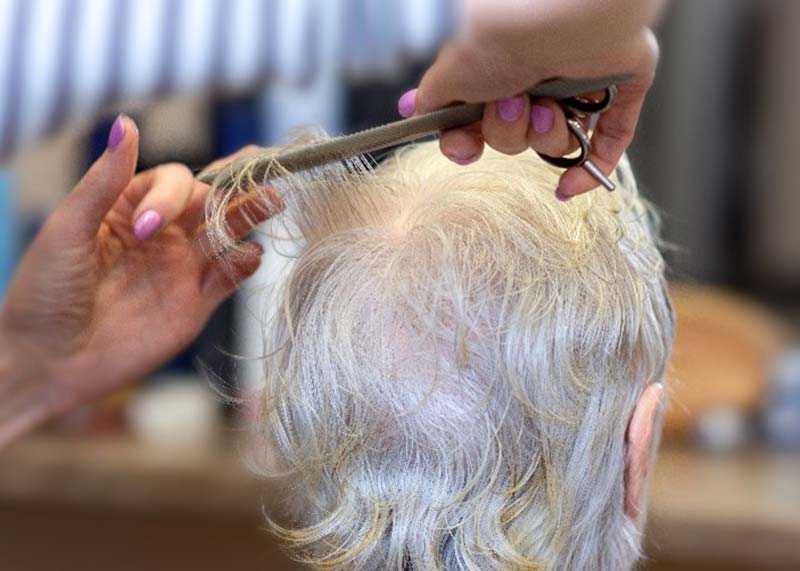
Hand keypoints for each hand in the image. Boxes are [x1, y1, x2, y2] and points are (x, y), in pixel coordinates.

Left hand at [0, 116, 270, 425]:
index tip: (148, 228)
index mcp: (127, 209)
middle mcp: (161, 235)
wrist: (47, 363)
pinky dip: (245, 263)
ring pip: (226, 234)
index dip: (172, 195)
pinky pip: (229, 277)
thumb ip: (104, 181)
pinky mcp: (195, 303)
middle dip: (236, 188)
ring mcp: (181, 269)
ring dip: (250, 216)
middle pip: (210, 201)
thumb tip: (126, 123)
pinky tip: (253, 252)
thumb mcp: (68, 230)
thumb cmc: (43, 292)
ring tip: (274, 199)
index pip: (172, 182)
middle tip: (265, 174)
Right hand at [398, 0, 661, 199]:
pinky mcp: (619, 87)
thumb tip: (413, 109)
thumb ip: (432, 99)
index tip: (465, 148)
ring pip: (555, 143)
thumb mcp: (449, 72)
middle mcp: (533, 81)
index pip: (477, 126)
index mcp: (495, 74)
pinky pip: (609, 142)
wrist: (559, 12)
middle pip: (514, 139)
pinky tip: (568, 188)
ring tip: (546, 108)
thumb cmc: (501, 35)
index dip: (467, 144)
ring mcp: (576, 87)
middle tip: (512, 104)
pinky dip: (592, 167)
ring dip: (545, 136)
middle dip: (508, 133)